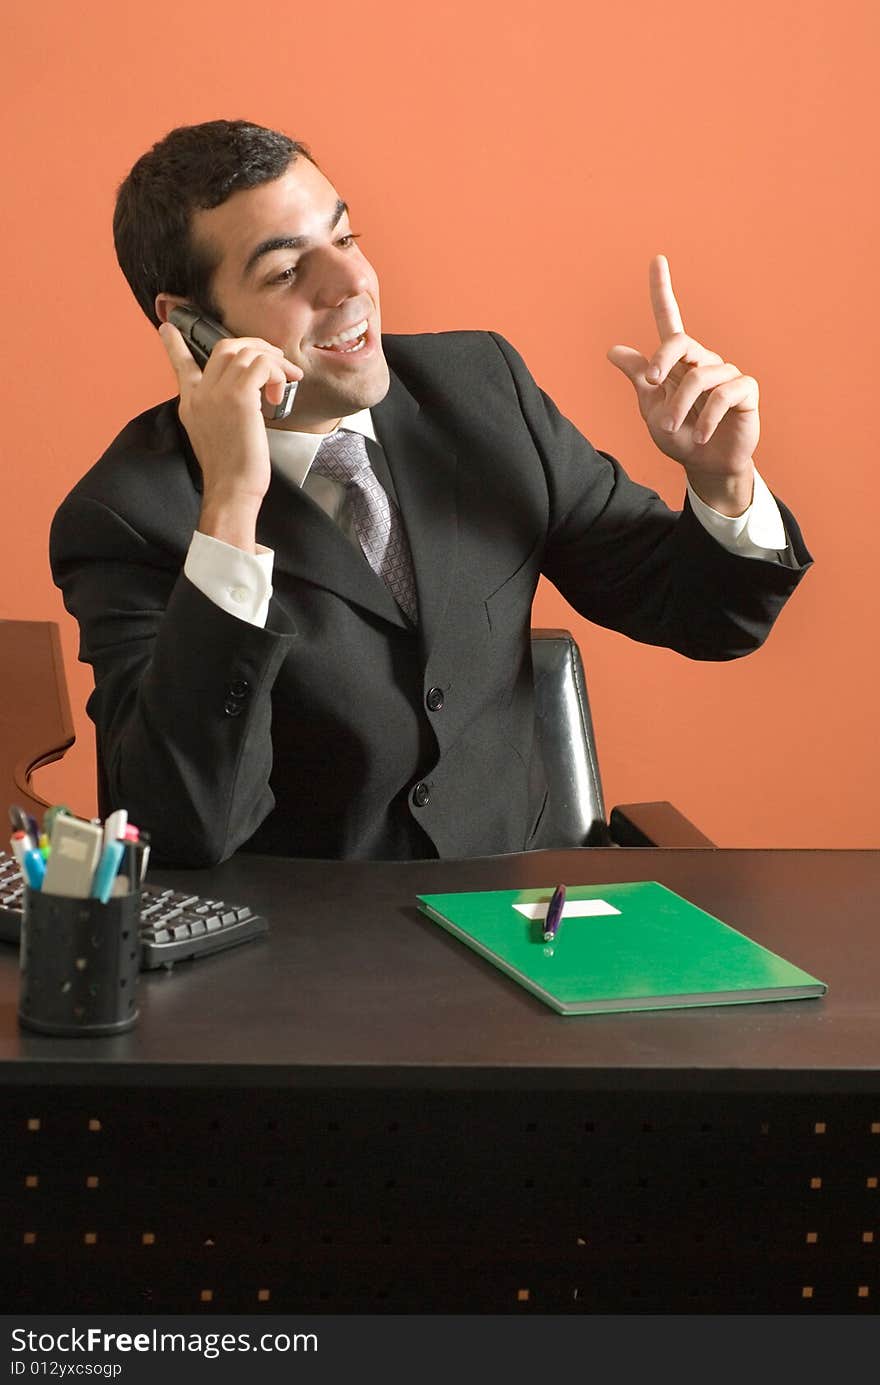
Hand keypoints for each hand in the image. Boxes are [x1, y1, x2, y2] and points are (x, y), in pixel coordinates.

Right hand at [158, 323, 301, 548]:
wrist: (230, 490)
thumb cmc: (232, 471)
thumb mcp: (216, 436)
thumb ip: (222, 412)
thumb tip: (249, 400)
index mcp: (191, 403)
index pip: (181, 365)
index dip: (175, 345)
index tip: (167, 328)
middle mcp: (200, 393)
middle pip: (225, 346)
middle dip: (255, 347)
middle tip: (276, 360)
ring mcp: (217, 393)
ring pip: (246, 351)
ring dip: (273, 361)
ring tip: (286, 380)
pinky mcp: (238, 397)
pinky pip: (262, 365)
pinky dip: (278, 373)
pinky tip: (281, 393)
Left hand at [607, 256, 758, 515]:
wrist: (705, 465)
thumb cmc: (679, 436)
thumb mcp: (651, 408)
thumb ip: (639, 378)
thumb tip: (613, 350)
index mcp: (678, 362)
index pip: (669, 319)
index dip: (662, 290)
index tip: (657, 259)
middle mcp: (703, 360)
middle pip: (679, 343)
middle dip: (661, 363)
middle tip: (651, 387)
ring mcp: (726, 373)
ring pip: (698, 377)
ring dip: (680, 407)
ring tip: (674, 431)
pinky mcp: (745, 391)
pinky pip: (722, 395)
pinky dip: (706, 419)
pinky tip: (701, 436)